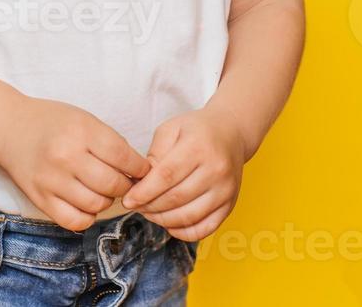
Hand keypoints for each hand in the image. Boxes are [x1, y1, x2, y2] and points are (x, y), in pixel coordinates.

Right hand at [0, 95, 150, 231]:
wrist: (9, 128)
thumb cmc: (53, 121)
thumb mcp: (85, 120)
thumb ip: (110, 142)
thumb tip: (138, 169)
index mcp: (81, 132)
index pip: (123, 157)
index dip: (140, 168)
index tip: (143, 170)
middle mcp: (66, 157)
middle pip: (112, 184)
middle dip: (126, 186)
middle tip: (126, 182)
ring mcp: (51, 180)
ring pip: (95, 204)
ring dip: (108, 201)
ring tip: (106, 191)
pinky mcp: (40, 199)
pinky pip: (73, 221)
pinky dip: (87, 217)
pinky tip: (89, 205)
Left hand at [121, 102, 247, 240]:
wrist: (232, 133)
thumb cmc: (197, 130)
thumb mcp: (171, 129)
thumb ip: (155, 155)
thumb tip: (141, 184)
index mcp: (199, 146)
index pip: (166, 176)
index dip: (143, 192)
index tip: (128, 200)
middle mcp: (216, 169)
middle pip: (176, 198)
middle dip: (149, 207)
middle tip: (136, 206)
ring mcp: (226, 189)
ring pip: (188, 217)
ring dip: (163, 220)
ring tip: (150, 213)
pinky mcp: (230, 204)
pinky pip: (204, 229)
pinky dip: (183, 232)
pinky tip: (170, 222)